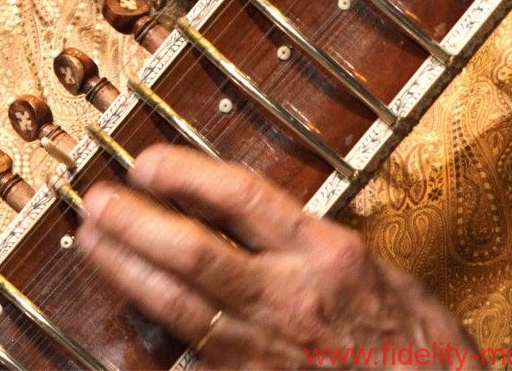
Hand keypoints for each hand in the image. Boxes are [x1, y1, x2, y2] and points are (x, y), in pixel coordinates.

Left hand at [76, 145, 473, 368]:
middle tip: (93, 200)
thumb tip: (265, 217)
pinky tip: (128, 319)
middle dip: (134, 224)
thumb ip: (321, 245)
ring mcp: (269, 350)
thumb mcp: (386, 274)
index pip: (242, 197)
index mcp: (327, 255)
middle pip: (195, 252)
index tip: (146, 161)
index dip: (186, 174)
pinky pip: (195, 359)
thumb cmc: (421, 349)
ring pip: (181, 307)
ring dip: (128, 273)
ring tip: (90, 244)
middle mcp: (293, 299)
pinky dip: (158, 337)